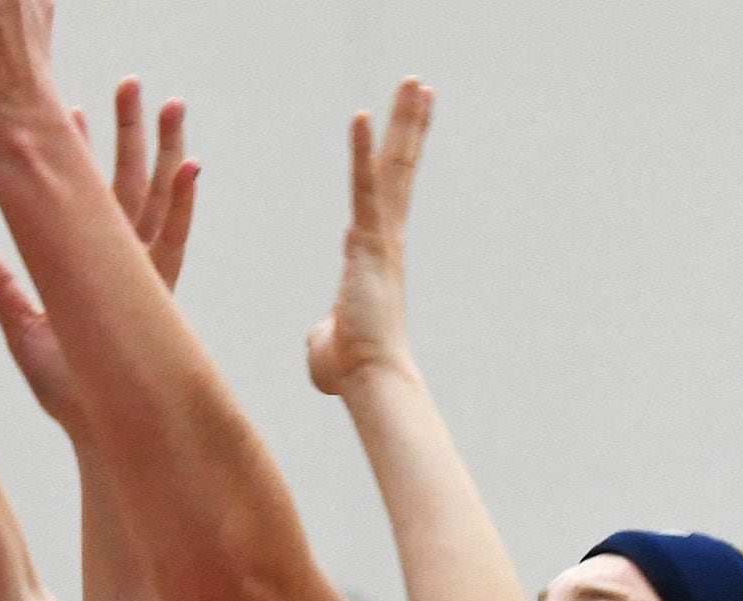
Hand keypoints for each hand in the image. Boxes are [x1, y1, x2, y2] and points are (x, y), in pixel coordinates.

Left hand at [0, 82, 198, 435]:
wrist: (103, 433)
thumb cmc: (68, 394)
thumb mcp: (26, 336)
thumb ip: (6, 293)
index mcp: (89, 266)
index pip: (85, 196)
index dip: (82, 153)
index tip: (74, 110)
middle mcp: (120, 265)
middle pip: (127, 183)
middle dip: (128, 134)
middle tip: (131, 84)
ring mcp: (144, 279)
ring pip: (156, 201)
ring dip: (163, 152)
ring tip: (170, 104)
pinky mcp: (161, 297)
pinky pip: (175, 242)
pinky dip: (184, 206)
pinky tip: (191, 168)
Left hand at [306, 78, 430, 398]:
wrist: (368, 378)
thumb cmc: (350, 369)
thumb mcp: (330, 343)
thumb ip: (325, 330)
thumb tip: (323, 335)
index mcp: (376, 255)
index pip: (387, 194)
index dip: (396, 157)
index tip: (405, 127)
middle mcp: (387, 239)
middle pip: (399, 169)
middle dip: (410, 125)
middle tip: (419, 86)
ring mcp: (381, 237)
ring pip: (392, 169)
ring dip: (403, 122)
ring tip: (413, 82)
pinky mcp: (369, 241)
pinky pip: (363, 188)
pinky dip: (360, 153)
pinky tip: (361, 117)